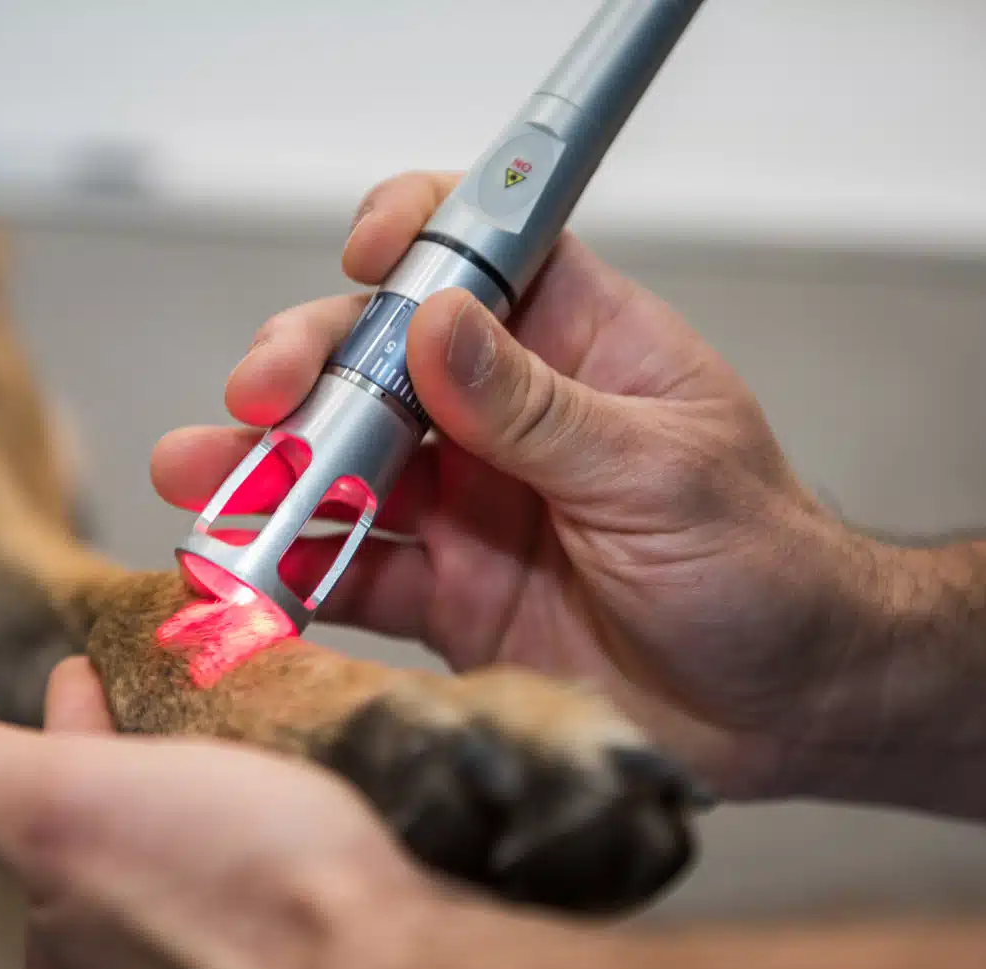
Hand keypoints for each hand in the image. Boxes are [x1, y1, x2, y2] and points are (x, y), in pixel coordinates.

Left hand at [0, 661, 442, 968]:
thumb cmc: (251, 901)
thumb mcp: (64, 805)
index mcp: (67, 929)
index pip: (41, 813)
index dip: (62, 733)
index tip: (76, 681)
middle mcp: (137, 964)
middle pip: (117, 840)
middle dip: (131, 765)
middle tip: (161, 703)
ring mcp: (228, 955)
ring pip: (198, 851)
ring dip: (207, 785)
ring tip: (240, 728)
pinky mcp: (312, 935)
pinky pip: (274, 863)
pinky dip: (276, 810)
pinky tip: (314, 785)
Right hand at [153, 171, 890, 797]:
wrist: (785, 714)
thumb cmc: (766, 570)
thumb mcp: (661, 474)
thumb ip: (539, 409)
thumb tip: (435, 324)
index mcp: (581, 346)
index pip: (482, 252)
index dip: (414, 237)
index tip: (365, 257)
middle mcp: (510, 416)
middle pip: (382, 360)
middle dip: (307, 369)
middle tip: (257, 400)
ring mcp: (473, 505)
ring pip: (349, 465)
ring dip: (270, 469)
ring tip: (200, 481)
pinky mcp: (451, 594)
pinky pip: (357, 574)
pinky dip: (298, 575)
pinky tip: (244, 574)